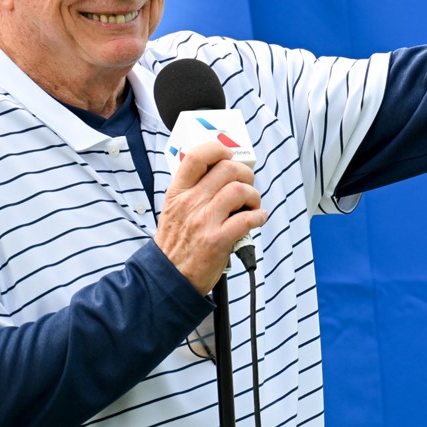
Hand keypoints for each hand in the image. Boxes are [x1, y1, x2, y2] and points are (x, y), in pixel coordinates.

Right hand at [155, 141, 267, 293]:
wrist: (168, 277)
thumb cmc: (175, 244)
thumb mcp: (173, 209)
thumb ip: (193, 190)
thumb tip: (221, 174)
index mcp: (178, 192)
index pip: (197, 156)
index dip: (219, 150)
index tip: (229, 156)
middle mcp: (190, 202)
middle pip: (227, 169)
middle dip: (245, 174)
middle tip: (247, 185)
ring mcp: (204, 221)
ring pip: (240, 191)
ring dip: (254, 196)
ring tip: (253, 205)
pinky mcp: (217, 240)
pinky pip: (247, 219)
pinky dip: (259, 217)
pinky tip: (257, 219)